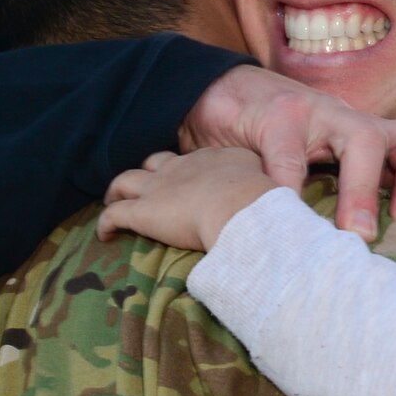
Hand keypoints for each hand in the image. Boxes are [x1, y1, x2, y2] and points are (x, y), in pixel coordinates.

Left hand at [97, 149, 276, 250]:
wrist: (243, 208)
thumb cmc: (267, 203)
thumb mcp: (280, 193)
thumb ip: (279, 200)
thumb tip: (292, 220)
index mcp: (218, 160)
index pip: (200, 161)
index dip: (191, 171)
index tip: (194, 184)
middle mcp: (186, 166)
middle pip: (158, 162)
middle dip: (149, 173)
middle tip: (146, 188)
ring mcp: (162, 185)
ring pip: (126, 180)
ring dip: (117, 191)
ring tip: (112, 202)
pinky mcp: (144, 211)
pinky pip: (114, 215)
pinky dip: (106, 223)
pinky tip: (103, 235)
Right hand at [180, 66, 395, 241]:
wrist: (228, 100)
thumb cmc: (288, 156)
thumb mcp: (333, 181)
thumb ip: (364, 210)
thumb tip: (395, 267)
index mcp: (386, 146)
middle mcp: (364, 127)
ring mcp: (323, 117)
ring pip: (366, 140)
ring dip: (364, 191)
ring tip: (355, 234)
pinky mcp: (278, 117)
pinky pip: (288, 153)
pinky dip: (288, 189)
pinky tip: (283, 220)